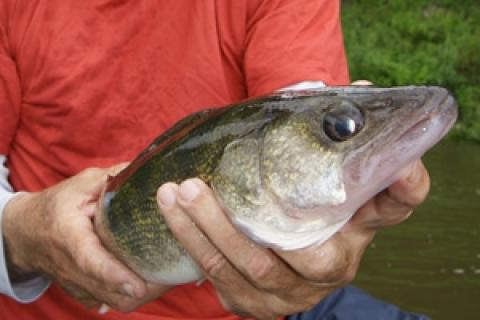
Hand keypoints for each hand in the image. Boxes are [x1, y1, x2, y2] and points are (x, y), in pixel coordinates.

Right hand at [3, 166, 169, 311]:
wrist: (26, 231)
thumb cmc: (57, 204)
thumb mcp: (82, 184)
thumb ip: (114, 178)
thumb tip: (149, 168)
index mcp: (69, 235)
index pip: (90, 260)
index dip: (113, 274)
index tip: (136, 285)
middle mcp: (71, 265)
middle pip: (107, 290)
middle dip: (139, 290)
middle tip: (169, 278)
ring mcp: (76, 282)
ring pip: (111, 301)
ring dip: (139, 295)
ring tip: (165, 280)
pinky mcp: (82, 291)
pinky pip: (109, 302)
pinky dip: (129, 296)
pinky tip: (150, 283)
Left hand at [156, 159, 428, 318]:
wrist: (265, 253)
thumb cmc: (290, 199)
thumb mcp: (309, 174)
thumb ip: (320, 137)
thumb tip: (357, 89)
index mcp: (355, 226)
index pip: (394, 206)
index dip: (405, 186)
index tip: (399, 162)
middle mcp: (333, 264)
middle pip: (309, 257)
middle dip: (245, 222)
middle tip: (196, 185)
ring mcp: (294, 290)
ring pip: (253, 269)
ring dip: (206, 231)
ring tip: (175, 194)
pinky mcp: (258, 303)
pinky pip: (224, 280)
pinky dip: (194, 246)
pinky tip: (172, 215)